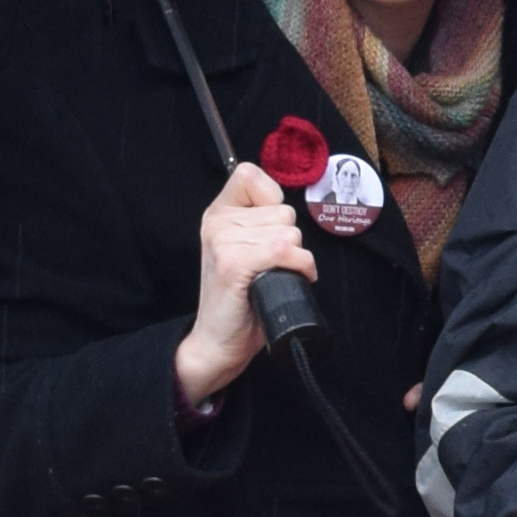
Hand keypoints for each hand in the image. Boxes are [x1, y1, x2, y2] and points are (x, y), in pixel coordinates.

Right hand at [172, 163, 316, 406]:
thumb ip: (259, 223)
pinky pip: (284, 250)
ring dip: (295, 257)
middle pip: (283, 212)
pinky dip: (299, 266)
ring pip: (289, 233)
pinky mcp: (235, 263)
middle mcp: (218, 223)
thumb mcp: (245, 249)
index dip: (272, 199)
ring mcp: (224, 241)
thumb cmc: (242, 299)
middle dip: (289, 240)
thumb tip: (288, 212)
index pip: (249, 175)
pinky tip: (292, 278)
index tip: (269, 229)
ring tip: (274, 275)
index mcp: (218, 214)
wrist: (219, 341)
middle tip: (270, 265)